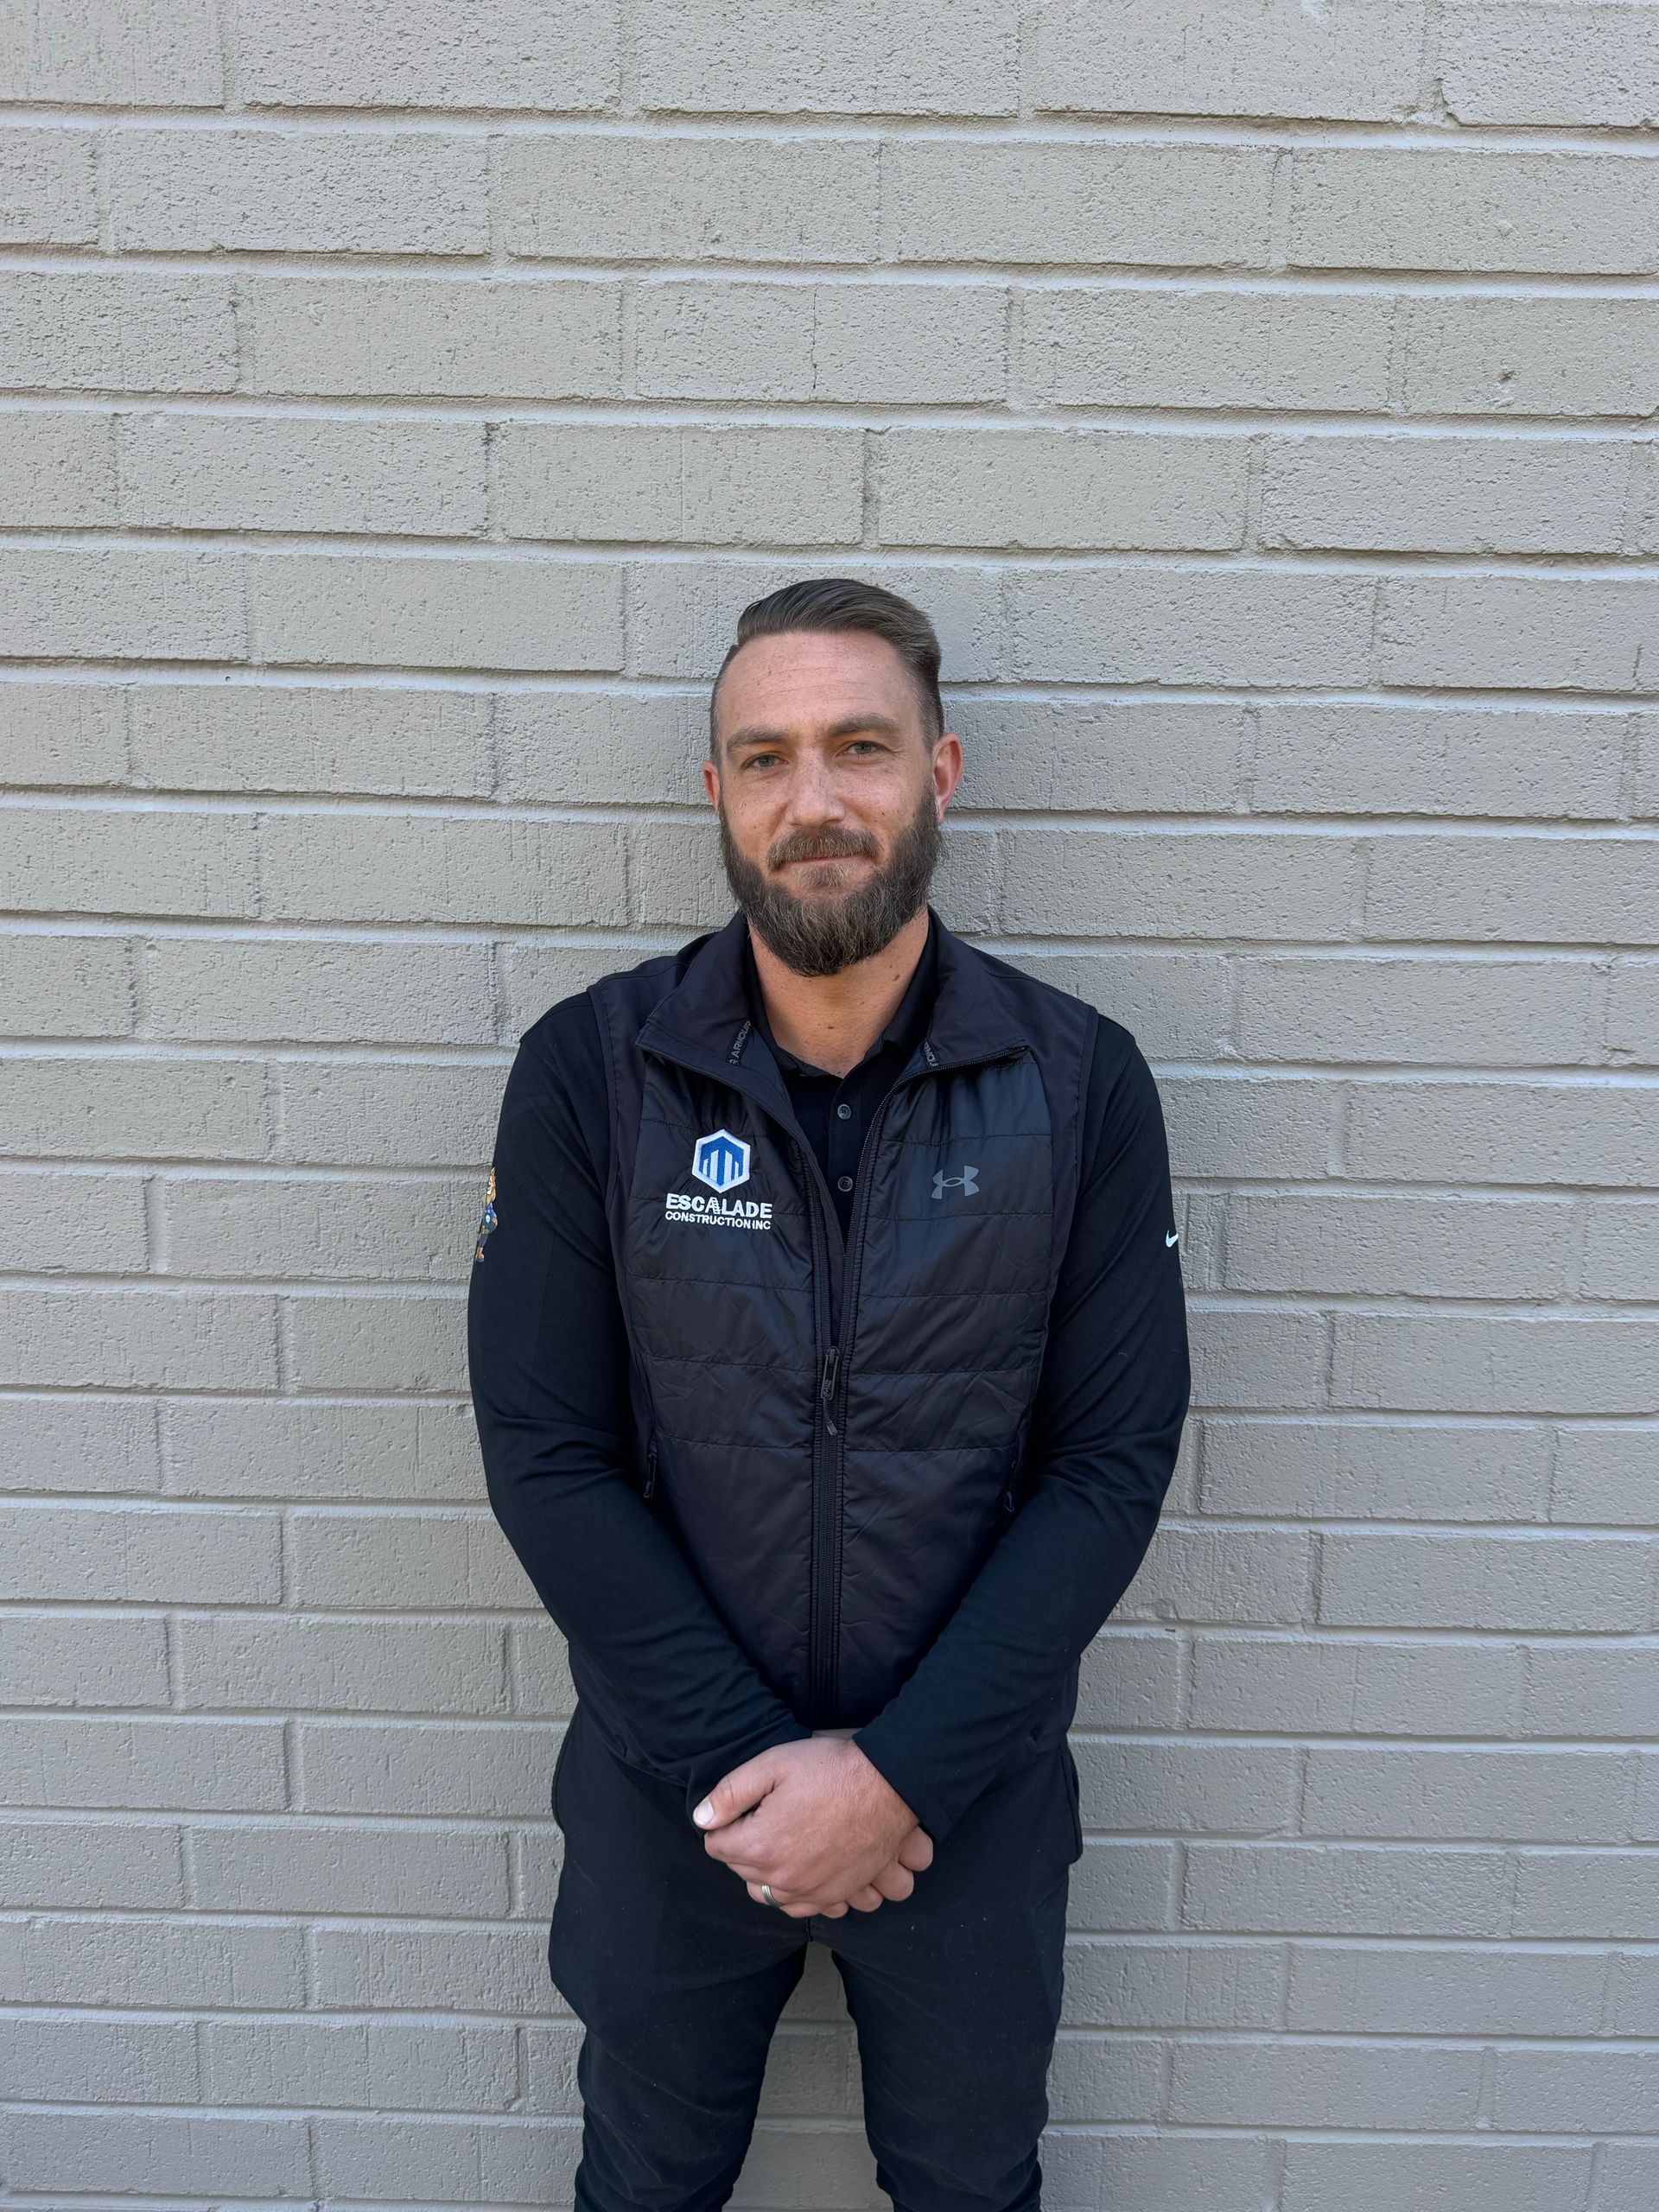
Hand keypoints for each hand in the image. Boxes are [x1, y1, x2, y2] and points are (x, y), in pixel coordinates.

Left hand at [692, 1738, 928, 1915]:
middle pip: (740, 1871)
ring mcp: (812, 1892)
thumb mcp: (772, 1765)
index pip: (715, 1845)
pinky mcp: (838, 1895)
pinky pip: (803, 1908)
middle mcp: (783, 1878)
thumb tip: (701, 1818)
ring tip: (781, 1842)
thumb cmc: (829, 1770)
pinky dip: (796, 1893)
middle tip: (764, 1817)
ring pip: (768, 1895)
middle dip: (743, 1846)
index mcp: (760, 1846)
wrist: (887, 1785)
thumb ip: (729, 1793)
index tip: (742, 1807)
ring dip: (766, 1873)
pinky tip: (803, 1868)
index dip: (724, 1823)